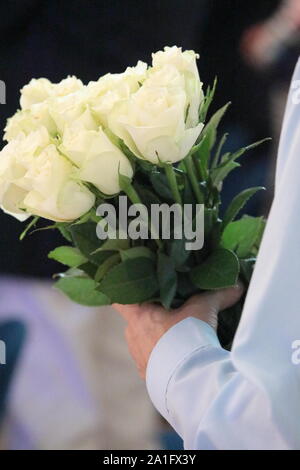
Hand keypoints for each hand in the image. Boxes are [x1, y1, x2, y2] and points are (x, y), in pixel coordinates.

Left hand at [113, 284, 242, 378]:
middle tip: (168, 308)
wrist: (189, 379)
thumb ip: (217, 295)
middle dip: (150, 315)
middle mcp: (133, 336)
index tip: (135, 288)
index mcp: (138, 316)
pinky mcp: (149, 376)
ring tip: (176, 334)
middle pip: (135, 319)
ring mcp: (139, 358)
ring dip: (157, 337)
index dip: (125, 292)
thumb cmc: (187, 337)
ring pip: (143, 341)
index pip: (119, 300)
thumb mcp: (203, 310)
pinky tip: (178, 356)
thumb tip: (236, 285)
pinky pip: (152, 361)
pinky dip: (162, 357)